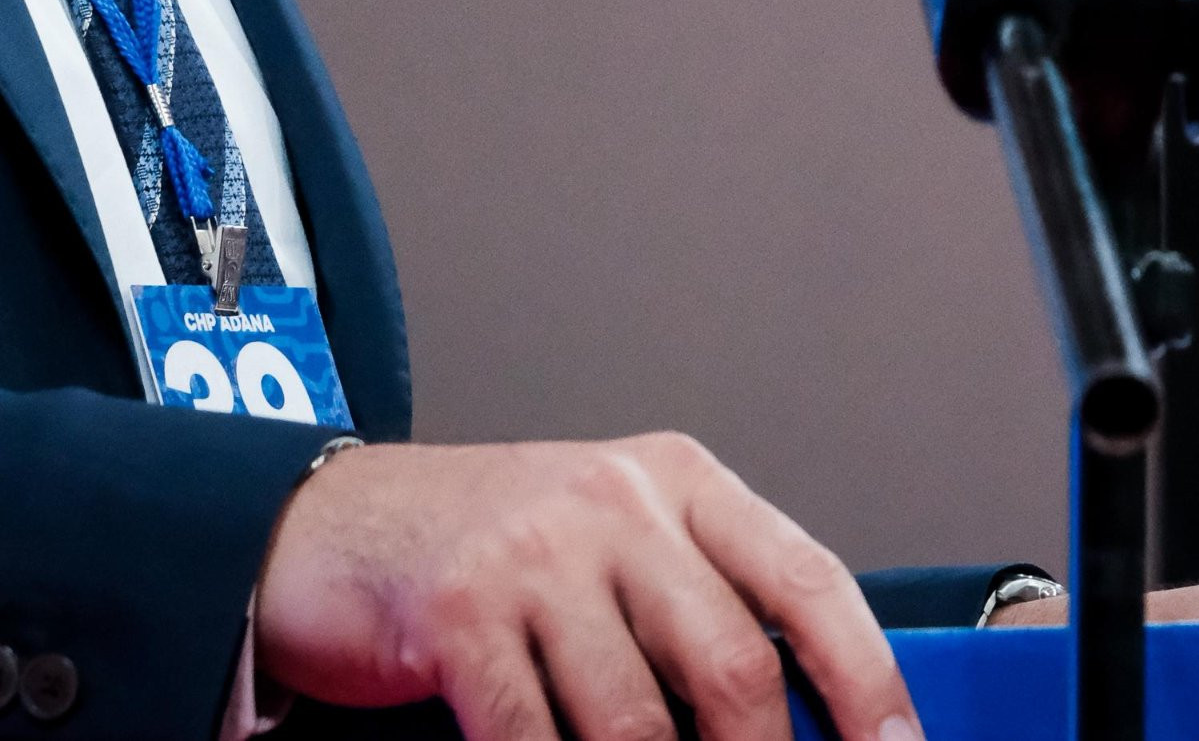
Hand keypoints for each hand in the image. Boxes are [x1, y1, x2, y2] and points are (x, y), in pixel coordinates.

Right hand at [251, 437, 920, 740]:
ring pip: (639, 725)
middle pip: (733, 664)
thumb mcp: (613, 544)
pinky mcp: (459, 615)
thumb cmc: (491, 547)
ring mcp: (536, 555)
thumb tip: (795, 718)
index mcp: (679, 481)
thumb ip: (697, 608)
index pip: (806, 581)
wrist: (332, 524)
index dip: (866, 681)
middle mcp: (617, 503)